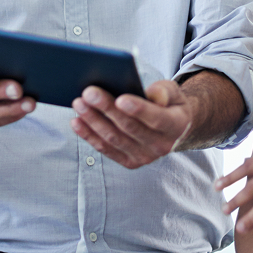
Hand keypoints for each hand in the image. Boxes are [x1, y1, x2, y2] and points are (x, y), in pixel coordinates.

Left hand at [70, 80, 193, 168]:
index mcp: (175, 125)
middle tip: (88, 92)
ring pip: (114, 139)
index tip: (120, 98)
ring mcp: (145, 157)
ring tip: (78, 103)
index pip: (156, 118)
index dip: (138, 109)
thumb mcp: (173, 92)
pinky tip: (76, 122)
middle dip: (107, 108)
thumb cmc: (168, 102)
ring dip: (93, 121)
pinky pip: (106, 149)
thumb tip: (152, 94)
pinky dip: (89, 136)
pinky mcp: (130, 162)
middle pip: (129, 127)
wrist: (173, 128)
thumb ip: (164, 91)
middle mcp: (161, 146)